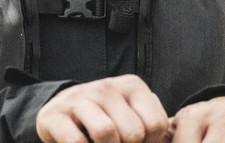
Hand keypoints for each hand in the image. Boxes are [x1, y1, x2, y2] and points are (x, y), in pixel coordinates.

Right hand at [36, 74, 169, 142]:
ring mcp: (79, 97)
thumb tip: (169, 142)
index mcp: (132, 87)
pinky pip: (76, 142)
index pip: (156, 124)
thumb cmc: (105, 123)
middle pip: (133, 132)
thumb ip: (152, 130)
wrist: (60, 117)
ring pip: (106, 133)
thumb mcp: (132, 121)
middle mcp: (107, 87)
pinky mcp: (55, 114)